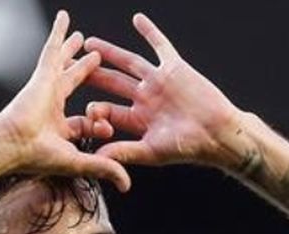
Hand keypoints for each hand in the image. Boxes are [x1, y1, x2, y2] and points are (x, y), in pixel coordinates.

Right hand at [0, 10, 130, 191]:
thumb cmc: (38, 157)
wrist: (12, 145)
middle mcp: (53, 106)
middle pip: (74, 84)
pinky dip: (59, 32)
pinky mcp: (43, 74)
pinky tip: (65, 17)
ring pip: (64, 64)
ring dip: (72, 50)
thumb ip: (105, 167)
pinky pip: (53, 48)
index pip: (85, 121)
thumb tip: (127, 185)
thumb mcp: (79, 162)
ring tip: (81, 37)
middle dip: (85, 72)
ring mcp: (48, 88)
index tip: (107, 127)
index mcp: (60, 128)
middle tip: (95, 59)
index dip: (98, 122)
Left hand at [83, 14, 252, 170]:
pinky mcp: (174, 69)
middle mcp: (145, 99)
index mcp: (137, 120)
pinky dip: (150, 32)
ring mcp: (158, 82)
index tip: (80, 108)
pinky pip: (160, 46)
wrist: (218, 134)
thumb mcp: (151, 151)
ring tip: (90, 43)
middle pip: (112, 83)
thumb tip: (95, 158)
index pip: (108, 111)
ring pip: (129, 63)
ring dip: (110, 53)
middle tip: (70, 66)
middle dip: (92, 75)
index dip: (93, 110)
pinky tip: (136, 19)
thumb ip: (124, 151)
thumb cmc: (188, 147)